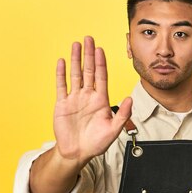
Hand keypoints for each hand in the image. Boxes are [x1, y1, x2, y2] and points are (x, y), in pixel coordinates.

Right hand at [54, 36, 131, 164]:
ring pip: (75, 74)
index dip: (101, 63)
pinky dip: (61, 74)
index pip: (101, 76)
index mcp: (101, 100)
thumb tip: (130, 99)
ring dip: (76, 59)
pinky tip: (61, 62)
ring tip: (76, 45)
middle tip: (88, 38)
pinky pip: (61, 86)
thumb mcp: (114, 130)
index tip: (100, 49)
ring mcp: (75, 99)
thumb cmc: (97, 143)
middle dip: (89, 54)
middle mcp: (88, 96)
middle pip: (89, 70)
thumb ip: (123, 115)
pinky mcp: (62, 104)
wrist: (77, 153)